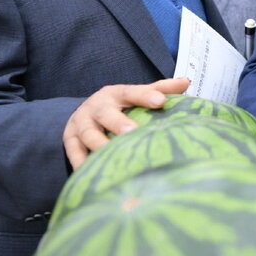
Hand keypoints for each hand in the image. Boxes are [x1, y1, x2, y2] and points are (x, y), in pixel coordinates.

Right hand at [63, 77, 189, 168]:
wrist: (84, 114)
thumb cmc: (119, 106)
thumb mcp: (135, 95)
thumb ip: (159, 89)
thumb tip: (186, 81)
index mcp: (115, 94)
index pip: (131, 92)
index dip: (145, 96)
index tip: (161, 101)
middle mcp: (96, 107)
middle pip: (105, 114)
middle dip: (118, 123)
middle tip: (132, 132)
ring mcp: (81, 124)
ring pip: (88, 135)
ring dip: (100, 145)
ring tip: (114, 156)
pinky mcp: (70, 141)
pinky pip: (75, 154)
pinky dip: (82, 163)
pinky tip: (93, 173)